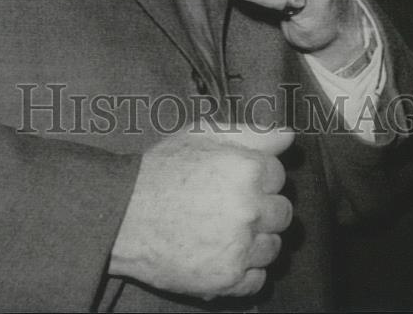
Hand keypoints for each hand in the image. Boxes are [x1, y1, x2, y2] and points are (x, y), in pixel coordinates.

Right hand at [109, 124, 293, 298]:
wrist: (123, 215)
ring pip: (272, 247)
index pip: (279, 175)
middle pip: (283, 213)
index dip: (257, 176)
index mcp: (248, 169)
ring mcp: (240, 247)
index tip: (235, 180)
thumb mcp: (202, 134)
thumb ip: (252, 133)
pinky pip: (258, 280)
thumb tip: (289, 136)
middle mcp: (250, 208)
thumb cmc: (162, 170)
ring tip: (223, 231)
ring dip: (255, 241)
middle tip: (230, 207)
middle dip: (262, 209)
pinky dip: (244, 271)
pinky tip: (221, 255)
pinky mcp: (228, 279)